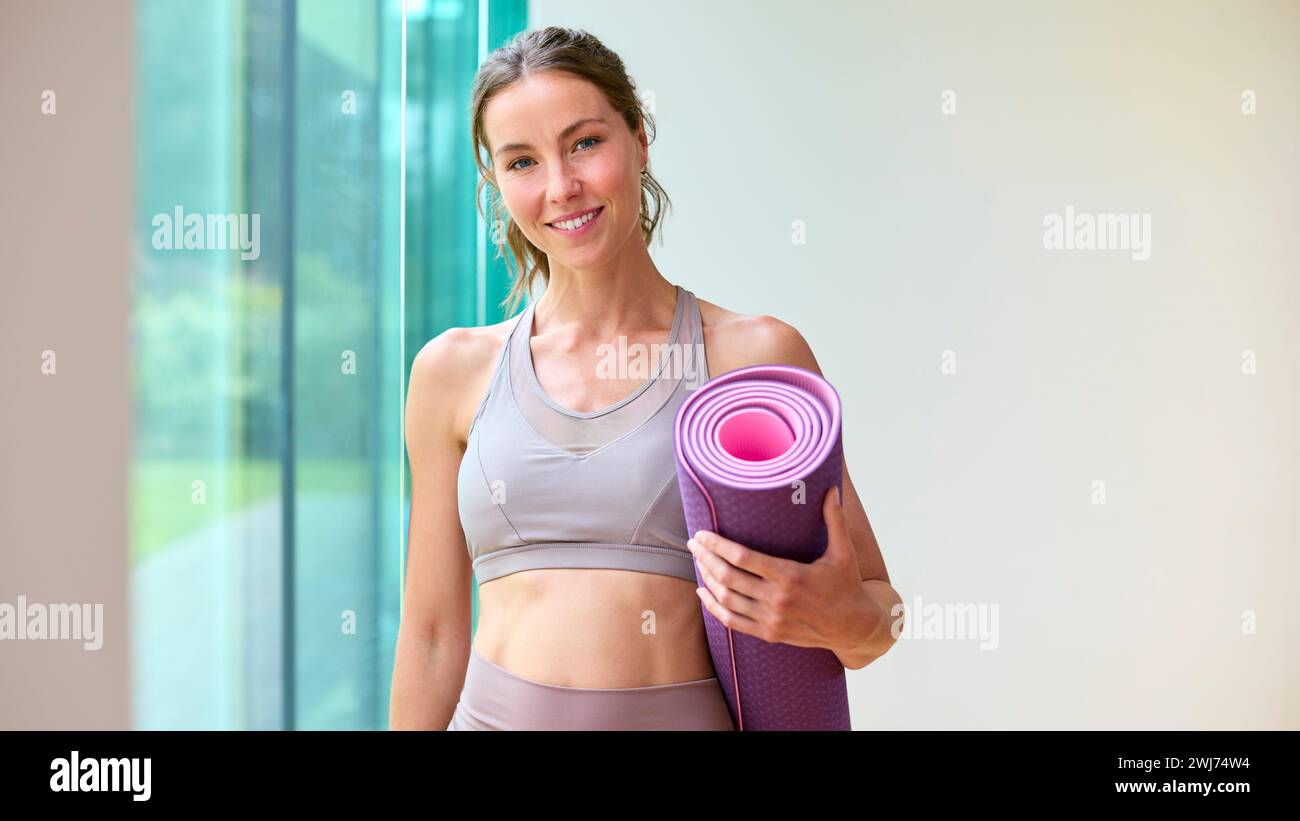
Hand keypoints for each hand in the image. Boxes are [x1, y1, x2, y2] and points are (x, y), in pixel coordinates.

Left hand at [687, 486, 874, 649]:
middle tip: (693, 543)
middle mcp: (778, 599)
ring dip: (707, 578)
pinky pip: (733, 622)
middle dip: (706, 558)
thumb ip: (834, 520)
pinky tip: (703, 593)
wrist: (854, 627)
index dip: (717, 545)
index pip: (743, 558)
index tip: (702, 534)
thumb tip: (831, 489)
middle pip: (728, 577)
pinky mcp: (769, 634)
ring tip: (698, 561)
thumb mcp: (844, 552)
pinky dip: (713, 607)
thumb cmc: (847, 585)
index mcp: (791, 576)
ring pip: (727, 599)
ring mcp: (771, 619)